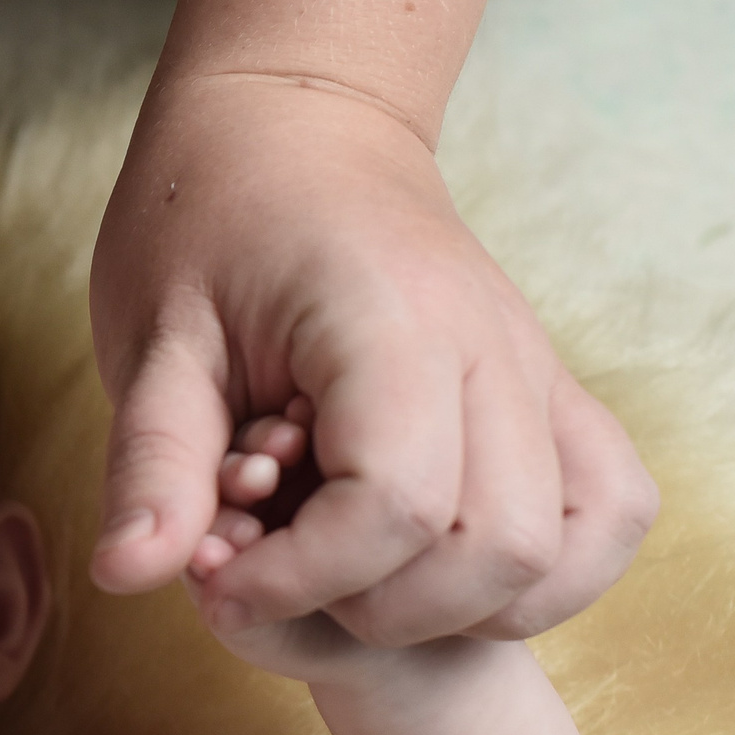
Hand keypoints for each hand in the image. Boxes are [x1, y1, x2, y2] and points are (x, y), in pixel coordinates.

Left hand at [88, 75, 658, 646]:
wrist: (295, 127)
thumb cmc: (208, 223)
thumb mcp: (151, 337)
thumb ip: (152, 460)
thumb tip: (126, 574)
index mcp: (392, 325)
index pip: (394, 506)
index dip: (298, 578)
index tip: (213, 575)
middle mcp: (495, 350)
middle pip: (497, 551)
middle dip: (372, 607)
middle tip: (272, 572)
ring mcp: (540, 372)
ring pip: (563, 550)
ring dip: (451, 605)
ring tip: (342, 573)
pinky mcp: (555, 393)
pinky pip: (608, 513)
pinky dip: (535, 577)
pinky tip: (422, 566)